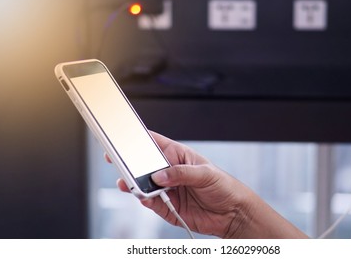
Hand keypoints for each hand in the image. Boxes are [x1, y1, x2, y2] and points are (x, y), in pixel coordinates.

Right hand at [108, 131, 307, 238]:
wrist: (233, 214)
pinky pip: (150, 202)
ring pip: (144, 184)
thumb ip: (181, 174)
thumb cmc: (224, 186)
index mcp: (178, 156)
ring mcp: (167, 190)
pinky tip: (142, 196)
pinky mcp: (167, 207)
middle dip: (130, 163)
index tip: (123, 136)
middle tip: (117, 161)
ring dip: (134, 183)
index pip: (154, 144)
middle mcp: (170, 172)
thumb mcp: (206, 173)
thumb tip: (159, 176)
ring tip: (127, 182)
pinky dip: (144, 199)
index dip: (138, 139)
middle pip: (144, 165)